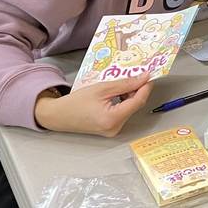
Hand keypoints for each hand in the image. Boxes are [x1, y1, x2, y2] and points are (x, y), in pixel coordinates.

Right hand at [33, 75, 153, 136]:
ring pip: (131, 109)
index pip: (138, 101)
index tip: (148, 76)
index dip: (145, 87)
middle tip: (135, 76)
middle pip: (135, 105)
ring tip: (121, 85)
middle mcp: (115, 128)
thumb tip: (144, 78)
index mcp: (112, 118)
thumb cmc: (76, 102)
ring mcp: (114, 131)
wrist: (59, 116)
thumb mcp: (102, 88)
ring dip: (131, 96)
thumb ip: (125, 83)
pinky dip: (125, 103)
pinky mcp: (111, 129)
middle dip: (137, 90)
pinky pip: (124, 113)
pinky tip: (118, 95)